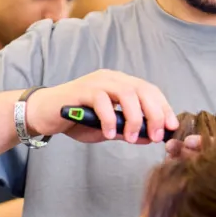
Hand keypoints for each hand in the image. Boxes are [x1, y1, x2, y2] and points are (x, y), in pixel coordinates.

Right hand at [26, 70, 177, 144]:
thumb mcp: (107, 128)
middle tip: (156, 135)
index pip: (150, 91)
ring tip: (131, 138)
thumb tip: (151, 138)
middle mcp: (112, 78)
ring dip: (134, 118)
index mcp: (121, 84)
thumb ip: (127, 130)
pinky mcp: (82, 89)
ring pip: (126, 93)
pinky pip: (102, 101)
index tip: (172, 127)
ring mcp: (97, 81)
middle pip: (143, 90)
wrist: (44, 114)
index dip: (164, 108)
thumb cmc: (75, 119)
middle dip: (154, 113)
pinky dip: (109, 119)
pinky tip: (108, 133)